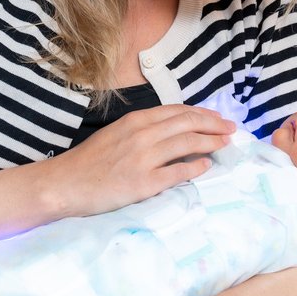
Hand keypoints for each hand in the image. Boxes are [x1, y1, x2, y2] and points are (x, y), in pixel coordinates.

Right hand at [51, 104, 235, 216]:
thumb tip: (170, 132)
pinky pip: (179, 172)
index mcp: (136, 121)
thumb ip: (142, 131)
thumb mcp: (116, 135)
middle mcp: (143, 134)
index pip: (177, 111)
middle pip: (188, 123)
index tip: (217, 117)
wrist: (65, 184)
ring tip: (225, 144)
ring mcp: (144, 158)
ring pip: (188, 143)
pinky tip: (206, 166)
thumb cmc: (88, 162)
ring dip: (211, 142)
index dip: (202, 113)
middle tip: (231, 129)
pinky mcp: (144, 182)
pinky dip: (196, 167)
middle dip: (214, 125)